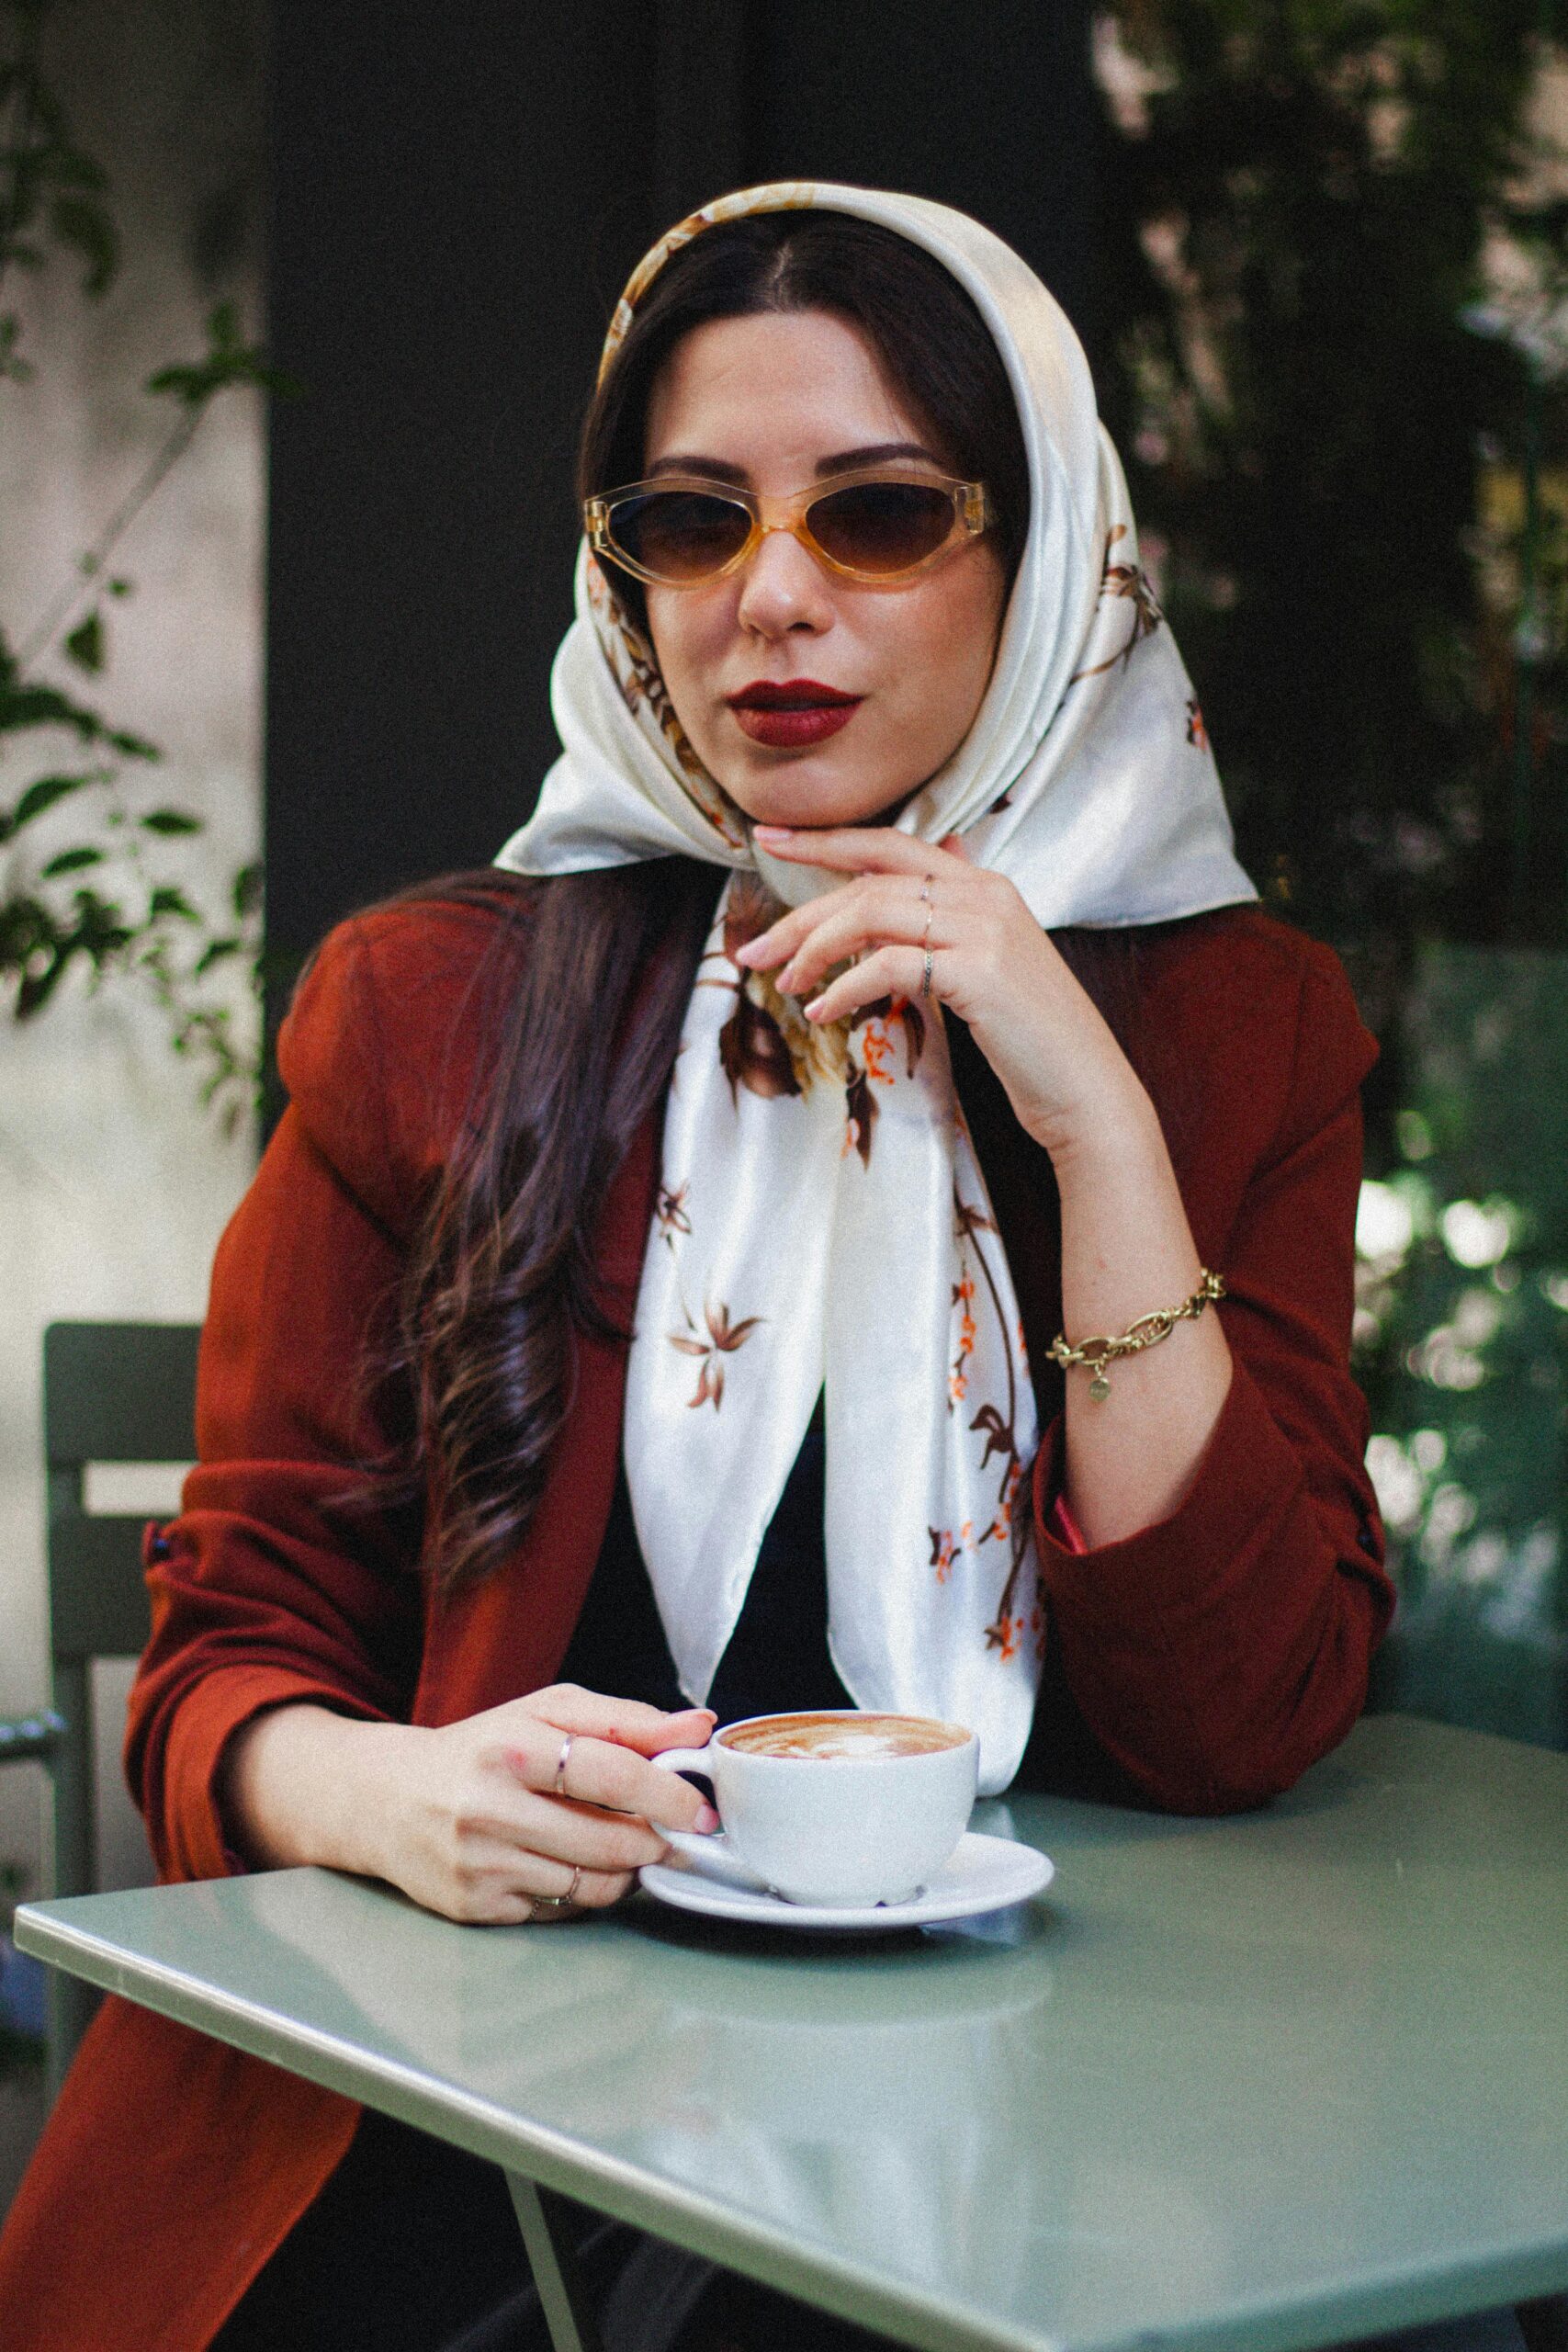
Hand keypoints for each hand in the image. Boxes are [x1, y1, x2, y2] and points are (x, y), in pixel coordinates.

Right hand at [227, 1686, 717, 1926]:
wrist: (385, 1800)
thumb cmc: (478, 1750)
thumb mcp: (544, 1713)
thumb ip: (624, 1719)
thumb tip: (697, 1726)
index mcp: (511, 1746)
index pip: (612, 1772)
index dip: (668, 1794)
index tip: (701, 1808)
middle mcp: (489, 1807)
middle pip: (608, 1840)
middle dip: (656, 1841)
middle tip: (674, 1835)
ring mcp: (480, 1864)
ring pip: (590, 1884)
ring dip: (626, 1871)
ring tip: (628, 1848)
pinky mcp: (475, 1907)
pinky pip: (559, 1909)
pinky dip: (583, 1892)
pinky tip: (574, 1866)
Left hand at [740, 825, 1150, 1162]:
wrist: (1085, 1089)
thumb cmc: (1031, 1035)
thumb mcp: (989, 963)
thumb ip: (954, 915)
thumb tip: (935, 862)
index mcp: (984, 885)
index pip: (889, 843)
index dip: (824, 839)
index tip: (768, 839)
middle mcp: (985, 894)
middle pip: (869, 879)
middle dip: (800, 912)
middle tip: (753, 950)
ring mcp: (986, 929)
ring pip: (871, 913)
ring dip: (814, 951)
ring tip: (786, 987)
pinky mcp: (981, 972)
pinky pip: (889, 963)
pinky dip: (845, 987)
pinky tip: (825, 1013)